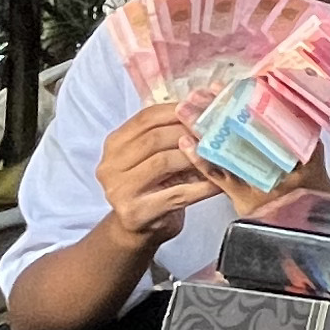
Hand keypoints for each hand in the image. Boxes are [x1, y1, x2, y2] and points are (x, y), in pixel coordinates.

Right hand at [95, 103, 221, 248]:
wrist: (138, 228)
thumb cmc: (153, 186)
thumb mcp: (152, 155)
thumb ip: (167, 131)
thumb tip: (201, 101)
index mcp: (114, 144)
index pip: (145, 118)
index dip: (176, 111)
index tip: (202, 107)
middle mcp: (110, 166)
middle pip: (154, 138)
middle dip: (188, 131)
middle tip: (215, 130)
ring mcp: (119, 191)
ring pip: (163, 162)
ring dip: (194, 156)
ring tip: (217, 152)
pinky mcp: (136, 213)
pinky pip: (177, 194)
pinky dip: (201, 187)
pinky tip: (219, 182)